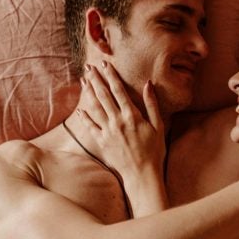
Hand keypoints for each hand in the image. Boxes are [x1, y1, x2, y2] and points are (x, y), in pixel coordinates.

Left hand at [78, 62, 165, 187]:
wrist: (142, 174)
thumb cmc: (154, 151)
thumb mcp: (158, 126)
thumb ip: (152, 104)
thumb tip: (148, 85)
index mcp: (132, 116)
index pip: (119, 91)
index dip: (111, 76)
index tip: (105, 65)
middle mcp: (118, 121)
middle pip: (104, 95)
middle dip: (96, 79)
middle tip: (89, 67)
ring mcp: (108, 131)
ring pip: (95, 107)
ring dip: (88, 93)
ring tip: (83, 80)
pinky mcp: (102, 142)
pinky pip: (90, 126)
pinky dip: (85, 117)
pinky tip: (80, 109)